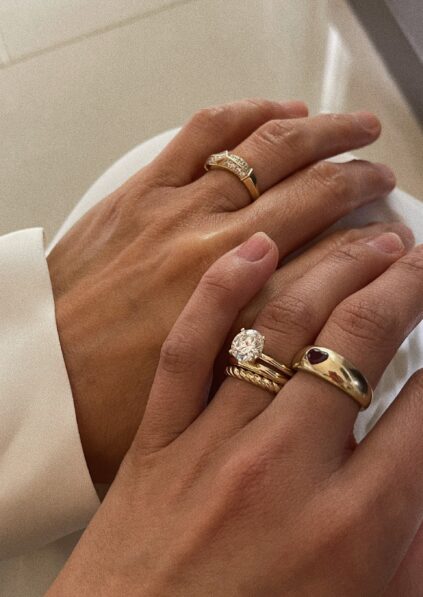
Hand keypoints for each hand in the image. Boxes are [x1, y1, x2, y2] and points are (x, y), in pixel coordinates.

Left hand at [47, 98, 399, 481]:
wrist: (36, 380)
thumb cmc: (111, 407)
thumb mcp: (210, 404)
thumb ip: (266, 362)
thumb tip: (311, 328)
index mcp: (239, 314)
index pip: (335, 260)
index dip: (375, 248)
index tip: (395, 244)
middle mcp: (218, 252)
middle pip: (315, 195)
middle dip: (362, 180)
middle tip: (386, 177)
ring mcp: (178, 212)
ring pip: (270, 148)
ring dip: (323, 132)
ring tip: (355, 128)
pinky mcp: (142, 193)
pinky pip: (206, 133)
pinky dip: (250, 114)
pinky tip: (280, 110)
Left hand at [48, 232, 422, 594]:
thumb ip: (407, 546)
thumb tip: (418, 480)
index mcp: (351, 524)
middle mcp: (285, 466)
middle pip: (360, 339)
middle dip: (405, 285)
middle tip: (422, 260)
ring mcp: (215, 442)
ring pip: (285, 325)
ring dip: (336, 270)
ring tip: (370, 241)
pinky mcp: (158, 435)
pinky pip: (190, 346)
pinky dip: (221, 290)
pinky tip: (256, 249)